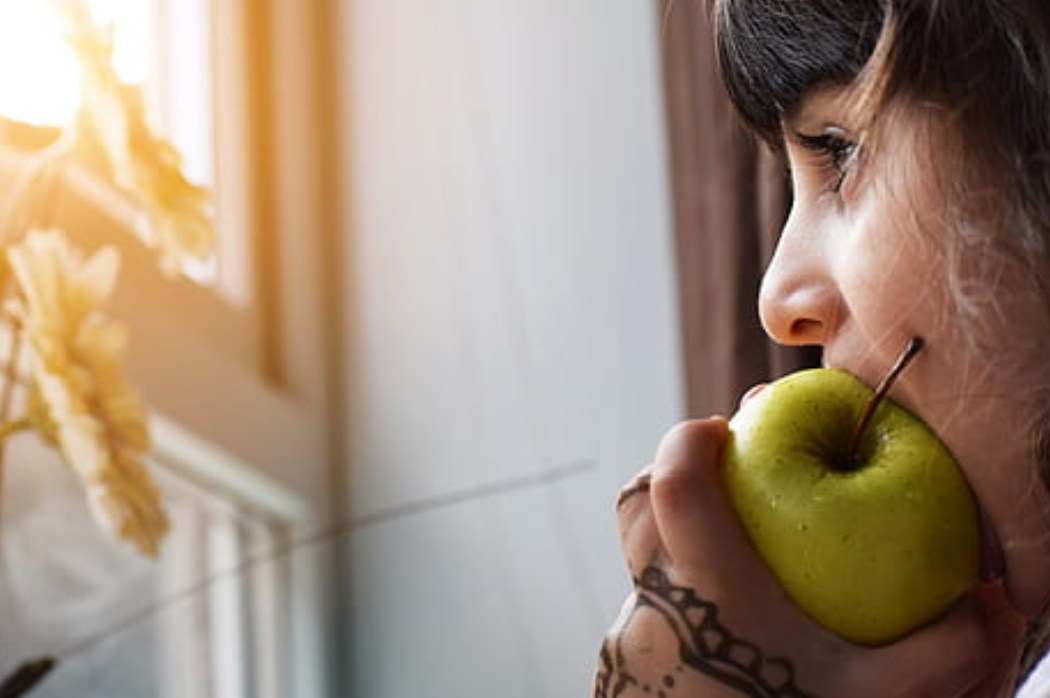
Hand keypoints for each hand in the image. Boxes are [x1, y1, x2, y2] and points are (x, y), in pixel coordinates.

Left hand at [593, 418, 1026, 697]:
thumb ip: (941, 652)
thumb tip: (987, 602)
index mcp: (706, 590)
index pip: (672, 484)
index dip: (688, 442)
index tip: (719, 429)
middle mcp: (652, 607)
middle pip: (638, 510)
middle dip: (675, 479)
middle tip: (725, 479)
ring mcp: (626, 643)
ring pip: (638, 562)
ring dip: (675, 542)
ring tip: (733, 552)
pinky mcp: (621, 673)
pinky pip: (642, 609)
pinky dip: (676, 596)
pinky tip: (725, 624)